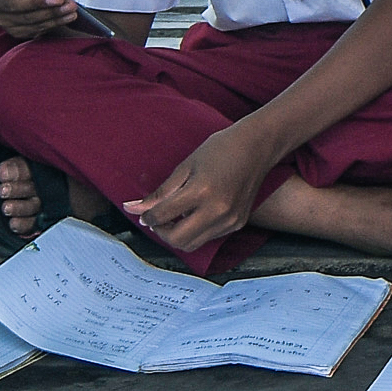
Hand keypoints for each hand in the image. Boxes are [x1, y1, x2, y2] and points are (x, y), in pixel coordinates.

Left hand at [128, 122, 277, 254]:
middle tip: (157, 219)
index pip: (163, 216)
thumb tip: (133, 208)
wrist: (257, 146)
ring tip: (175, 217)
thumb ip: (160, 192)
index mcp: (201, 191)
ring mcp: (230, 220)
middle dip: (161, 232)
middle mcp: (217, 210)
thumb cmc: (221, 149)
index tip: (144, 213)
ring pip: (193, 244)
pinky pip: (209, 237)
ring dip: (178, 235)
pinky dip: (196, 230)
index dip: (148, 217)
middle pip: (178, 240)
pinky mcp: (238, 223)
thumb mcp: (185, 166)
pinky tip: (195, 214)